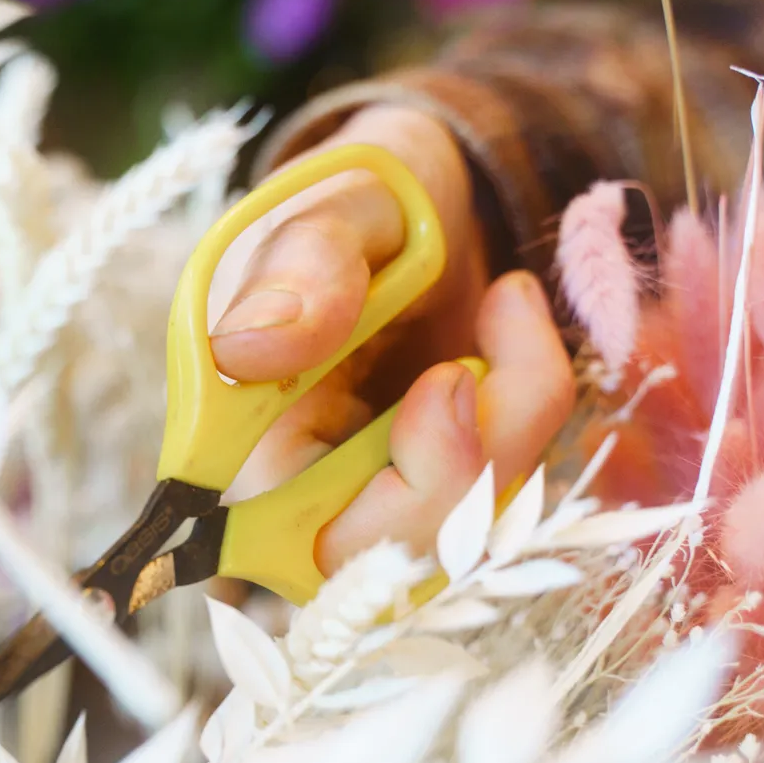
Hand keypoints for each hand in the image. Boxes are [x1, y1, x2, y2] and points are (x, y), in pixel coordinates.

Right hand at [209, 104, 575, 576]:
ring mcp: (374, 503)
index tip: (443, 389)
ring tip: (506, 309)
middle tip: (475, 358)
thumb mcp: (335, 201)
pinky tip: (513, 324)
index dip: (365, 510)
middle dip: (459, 472)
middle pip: (375, 565)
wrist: (430, 196)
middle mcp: (295, 489)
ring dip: (510, 426)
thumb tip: (243, 350)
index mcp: (233, 430)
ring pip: (454, 541)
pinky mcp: (443, 497)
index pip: (271, 539)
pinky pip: (503, 497)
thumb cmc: (362, 200)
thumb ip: (299, 266)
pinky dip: (530, 409)